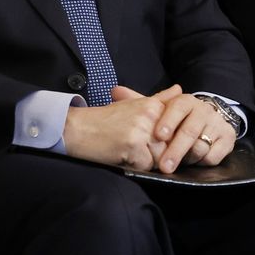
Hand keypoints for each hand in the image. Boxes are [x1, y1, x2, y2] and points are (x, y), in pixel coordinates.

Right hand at [60, 85, 176, 170]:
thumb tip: (179, 89)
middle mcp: (150, 115)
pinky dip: (135, 166)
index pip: (177, 128)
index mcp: (152, 105)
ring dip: (146, 160)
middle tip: (138, 149)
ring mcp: (141, 130)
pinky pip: (146, 166)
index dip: (170, 140)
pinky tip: (121, 156)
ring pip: (160, 156)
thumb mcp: (132, 104)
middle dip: (158, 152)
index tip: (160, 144)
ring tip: (128, 151)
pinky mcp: (132, 146)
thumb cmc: (103, 120)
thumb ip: (159, 99)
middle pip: (170, 144)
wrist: (76, 128)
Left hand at [139, 86, 237, 171]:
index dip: (168, 121)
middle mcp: (204, 110)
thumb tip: (115, 91)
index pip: (177, 107)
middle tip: (164, 166)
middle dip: (175, 150)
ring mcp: (217, 124)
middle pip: (190, 131)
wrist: (208, 121)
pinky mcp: (228, 139)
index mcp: (186, 101)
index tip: (159, 135)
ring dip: (187, 158)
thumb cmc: (177, 119)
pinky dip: (201, 162)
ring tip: (176, 165)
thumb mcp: (159, 110)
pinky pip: (212, 156)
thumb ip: (139, 102)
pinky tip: (193, 163)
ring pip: (201, 146)